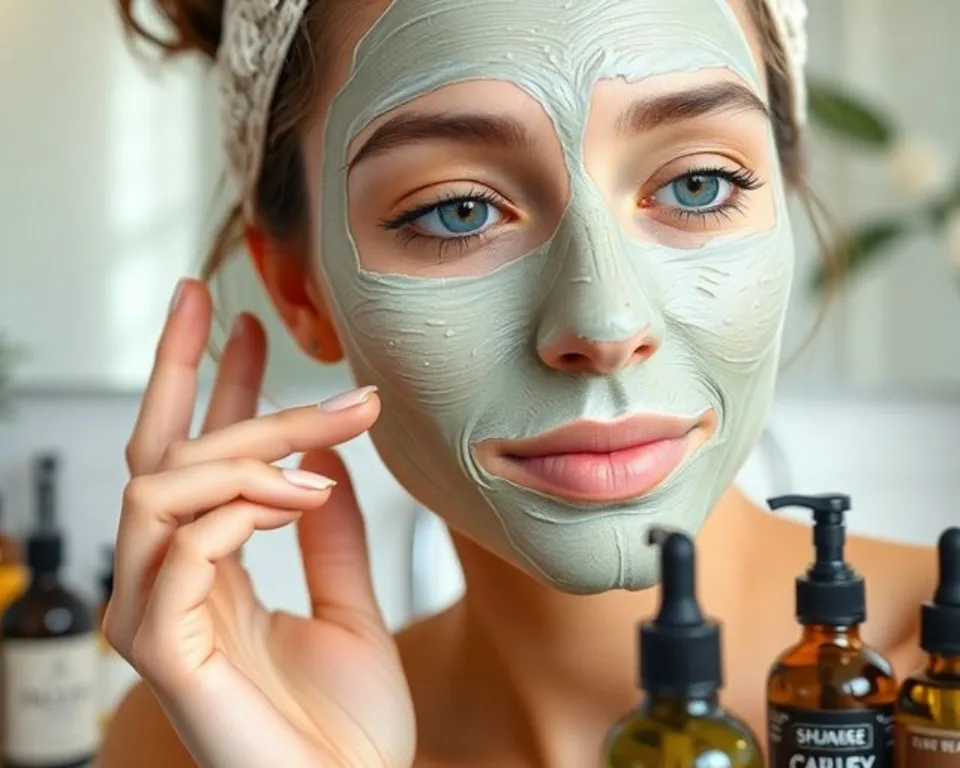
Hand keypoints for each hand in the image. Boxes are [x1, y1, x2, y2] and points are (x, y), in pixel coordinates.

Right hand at [104, 280, 415, 767]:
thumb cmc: (348, 728)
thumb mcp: (348, 606)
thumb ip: (327, 539)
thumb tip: (316, 464)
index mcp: (210, 577)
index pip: (190, 462)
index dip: (204, 385)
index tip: (234, 319)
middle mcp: (170, 589)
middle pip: (155, 455)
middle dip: (191, 372)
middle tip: (243, 315)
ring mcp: (158, 621)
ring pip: (160, 490)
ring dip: (243, 452)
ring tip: (316, 448)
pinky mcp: (164, 656)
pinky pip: (179, 552)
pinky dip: (240, 511)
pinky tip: (300, 497)